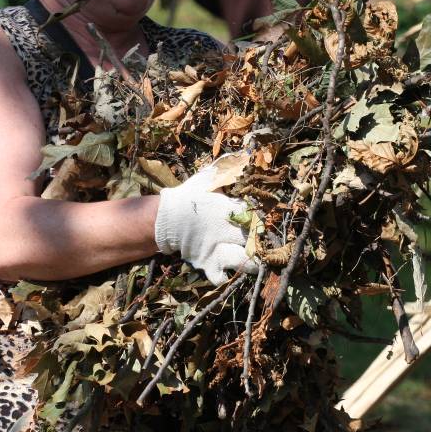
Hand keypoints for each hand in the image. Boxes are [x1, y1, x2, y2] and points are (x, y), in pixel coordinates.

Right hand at [154, 162, 255, 284]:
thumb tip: (244, 154)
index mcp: (227, 208)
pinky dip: (228, 277)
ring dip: (253, 263)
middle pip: (254, 239)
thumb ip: (225, 168)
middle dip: (262, 242)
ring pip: (244, 261)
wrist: (163, 218)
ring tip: (259, 261)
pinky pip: (221, 277)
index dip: (262, 219)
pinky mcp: (206, 263)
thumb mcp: (206, 178)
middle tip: (266, 243)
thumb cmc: (188, 196)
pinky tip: (233, 272)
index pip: (254, 214)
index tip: (264, 220)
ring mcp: (215, 249)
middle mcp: (224, 230)